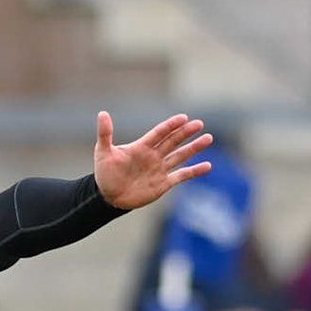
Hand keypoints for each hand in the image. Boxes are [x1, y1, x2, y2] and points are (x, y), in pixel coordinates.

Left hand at [93, 112, 212, 210]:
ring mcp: (159, 169)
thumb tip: (102, 113)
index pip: (159, 133)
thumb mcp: (103, 152)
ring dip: (194, 148)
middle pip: (173, 141)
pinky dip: (194, 171)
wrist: (107, 197)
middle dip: (186, 133)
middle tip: (199, 124)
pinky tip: (207, 166)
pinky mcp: (163, 183)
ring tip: (208, 138)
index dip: (171, 126)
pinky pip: (181, 175)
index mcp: (141, 147)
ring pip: (180, 156)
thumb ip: (105, 133)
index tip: (183, 118)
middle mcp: (153, 155)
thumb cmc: (104, 174)